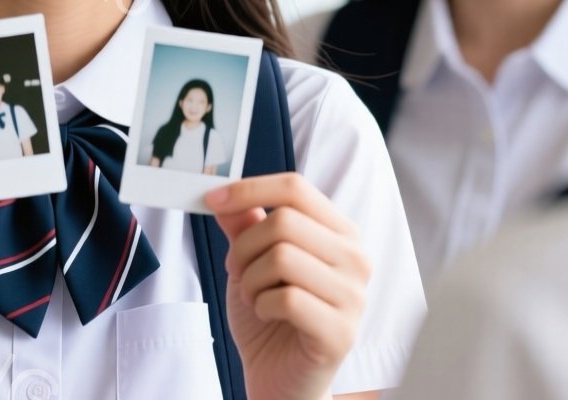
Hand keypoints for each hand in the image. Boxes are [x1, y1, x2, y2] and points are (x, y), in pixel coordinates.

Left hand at [206, 174, 369, 399]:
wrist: (279, 377)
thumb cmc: (271, 318)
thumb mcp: (251, 263)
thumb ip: (244, 226)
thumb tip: (225, 194)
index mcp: (340, 233)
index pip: (296, 188)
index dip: (249, 188)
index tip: (212, 198)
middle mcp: (355, 259)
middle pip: (284, 222)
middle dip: (244, 248)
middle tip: (238, 272)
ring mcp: (354, 297)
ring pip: (282, 257)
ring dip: (251, 280)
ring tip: (255, 297)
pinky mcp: (341, 332)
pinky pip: (286, 299)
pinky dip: (261, 306)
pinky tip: (268, 316)